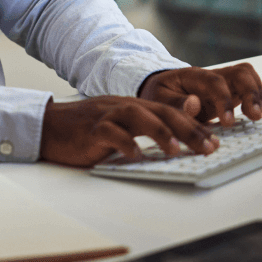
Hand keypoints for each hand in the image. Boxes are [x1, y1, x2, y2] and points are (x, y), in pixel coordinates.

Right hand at [40, 96, 218, 167]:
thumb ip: (142, 128)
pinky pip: (109, 133)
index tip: (213, 141)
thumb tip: (173, 140)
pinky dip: (124, 143)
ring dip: (158, 132)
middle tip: (208, 147)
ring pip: (136, 116)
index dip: (192, 125)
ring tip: (175, 150)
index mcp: (130, 106)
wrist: (48, 125)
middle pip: (159, 111)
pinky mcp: (90, 129)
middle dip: (186, 128)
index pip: (168, 111)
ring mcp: (105, 116)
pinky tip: (135, 155)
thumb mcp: (118, 126)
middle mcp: (121, 107)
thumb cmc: (84, 130)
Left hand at [138, 64, 261, 126]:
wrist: (160, 89)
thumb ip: (175, 102)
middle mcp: (211, 76)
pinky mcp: (228, 93)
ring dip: (256, 94)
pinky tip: (253, 113)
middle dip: (250, 92)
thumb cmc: (160, 93)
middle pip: (239, 72)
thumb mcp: (158, 97)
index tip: (228, 121)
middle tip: (253, 115)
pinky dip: (255, 98)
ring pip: (246, 77)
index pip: (214, 82)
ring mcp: (222, 83)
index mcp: (192, 76)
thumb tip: (194, 105)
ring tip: (256, 116)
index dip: (224, 100)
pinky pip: (247, 88)